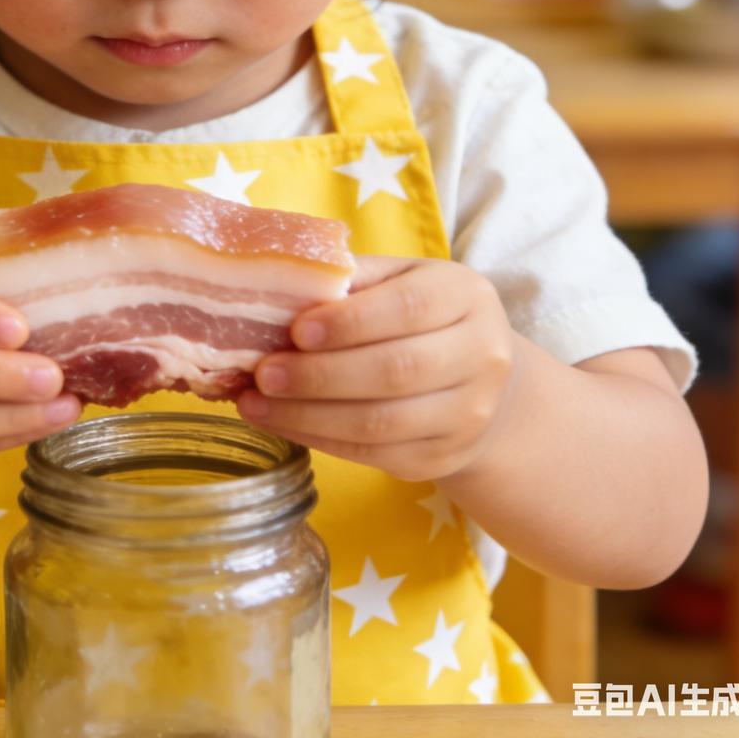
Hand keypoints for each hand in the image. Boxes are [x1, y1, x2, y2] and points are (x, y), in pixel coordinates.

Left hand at [236, 256, 517, 481]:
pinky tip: (281, 423)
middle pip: (395, 370)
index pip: (409, 308)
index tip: (297, 330)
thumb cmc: (420, 316)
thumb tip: (282, 291)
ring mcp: (467, 414)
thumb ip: (352, 280)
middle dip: (319, 375)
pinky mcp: (443, 458)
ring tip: (257, 403)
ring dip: (308, 415)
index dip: (350, 322)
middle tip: (264, 373)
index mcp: (465, 296)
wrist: (479, 380)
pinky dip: (319, 439)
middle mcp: (481, 356)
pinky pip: (374, 455)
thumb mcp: (398, 279)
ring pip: (381, 422)